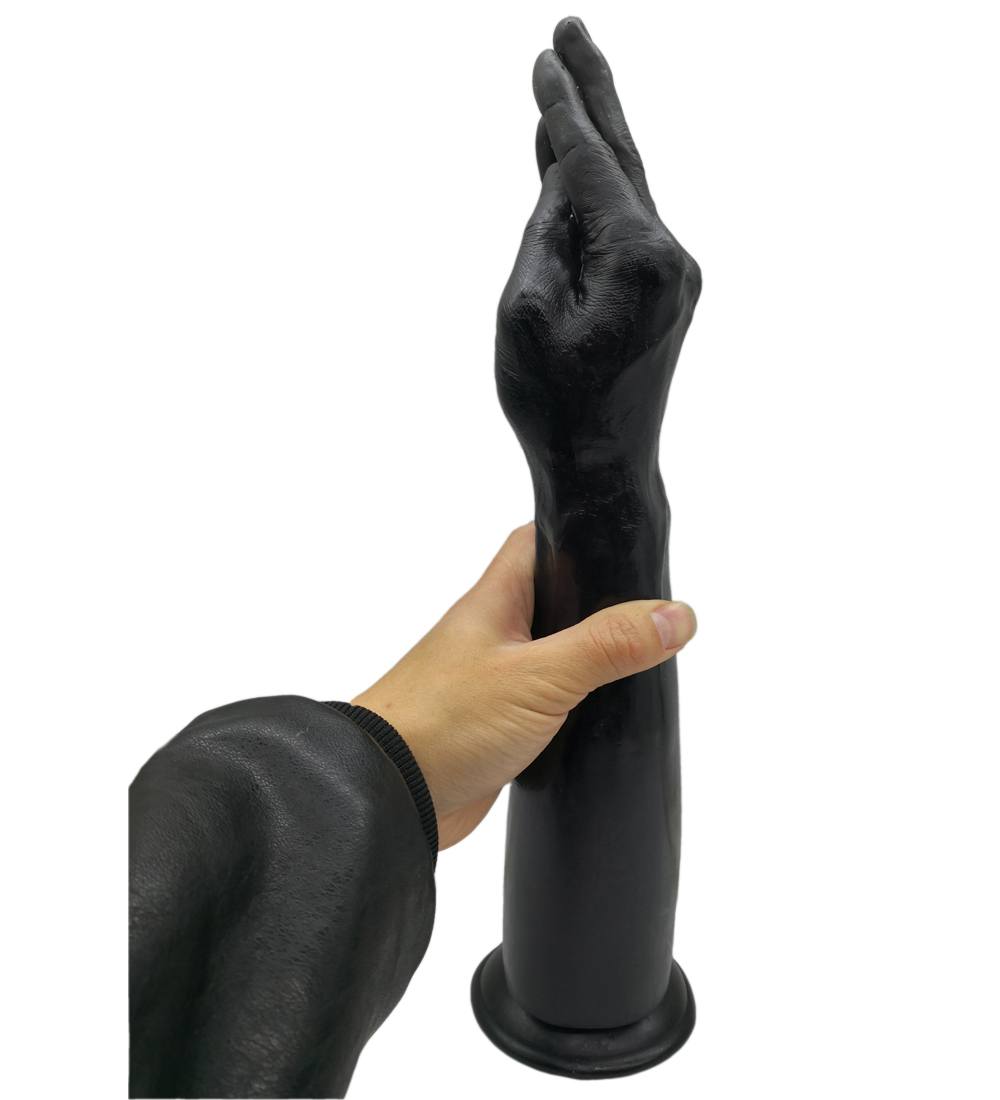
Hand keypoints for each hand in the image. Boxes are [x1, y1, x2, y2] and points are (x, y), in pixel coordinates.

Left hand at [351, 525, 695, 848]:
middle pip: (555, 597)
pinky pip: (545, 700)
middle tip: (647, 608)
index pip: (539, 540)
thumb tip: (676, 615)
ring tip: (635, 660)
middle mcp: (494, 632)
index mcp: (495, 600)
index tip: (623, 536)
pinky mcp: (498, 724)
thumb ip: (608, 645)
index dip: (579, 531)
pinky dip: (573, 703)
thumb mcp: (540, 676)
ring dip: (588, 657)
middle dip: (598, 600)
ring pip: (553, 652)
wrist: (389, 793)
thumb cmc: (442, 720)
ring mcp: (493, 678)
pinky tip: (596, 715)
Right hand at [496, 18, 700, 466]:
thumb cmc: (555, 403)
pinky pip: (626, 225)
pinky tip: (577, 169)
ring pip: (625, 190)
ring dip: (593, 142)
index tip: (544, 59)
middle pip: (623, 157)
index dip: (562, 110)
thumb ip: (544, 233)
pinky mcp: (666, 293)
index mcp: (639, 258)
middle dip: (592, 94)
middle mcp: (670, 257)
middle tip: (571, 31)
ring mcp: (675, 275)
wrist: (603, 466)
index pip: (591, 164)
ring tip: (567, 90)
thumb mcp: (525, 312)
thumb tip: (565, 183)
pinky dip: (600, 193)